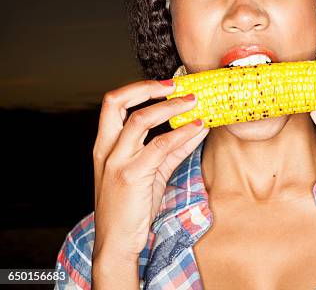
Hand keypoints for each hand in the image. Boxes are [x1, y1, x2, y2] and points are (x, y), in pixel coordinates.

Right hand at [92, 79, 208, 261]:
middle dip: (146, 88)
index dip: (138, 88)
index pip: (112, 104)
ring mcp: (116, 162)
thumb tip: (197, 127)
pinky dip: (182, 133)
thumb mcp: (151, 173)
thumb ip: (172, 150)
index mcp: (105, 146)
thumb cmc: (132, 208)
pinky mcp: (132, 176)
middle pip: (115, 102)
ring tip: (194, 103)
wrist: (117, 243)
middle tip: (177, 86)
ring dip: (171, 107)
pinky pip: (160, 146)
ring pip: (140, 120)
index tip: (166, 85)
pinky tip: (198, 128)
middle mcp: (106, 150)